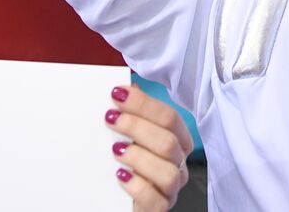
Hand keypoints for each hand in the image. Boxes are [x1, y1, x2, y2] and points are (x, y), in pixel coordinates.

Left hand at [106, 84, 193, 211]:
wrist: (116, 200)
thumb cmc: (127, 161)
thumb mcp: (129, 135)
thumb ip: (130, 113)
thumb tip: (123, 88)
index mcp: (177, 139)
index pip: (170, 117)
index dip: (144, 104)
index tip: (117, 94)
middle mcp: (178, 163)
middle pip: (169, 141)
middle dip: (138, 126)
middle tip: (111, 119)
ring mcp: (171, 188)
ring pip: (169, 172)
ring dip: (140, 157)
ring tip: (116, 150)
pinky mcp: (160, 208)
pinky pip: (157, 200)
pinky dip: (138, 187)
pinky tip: (120, 176)